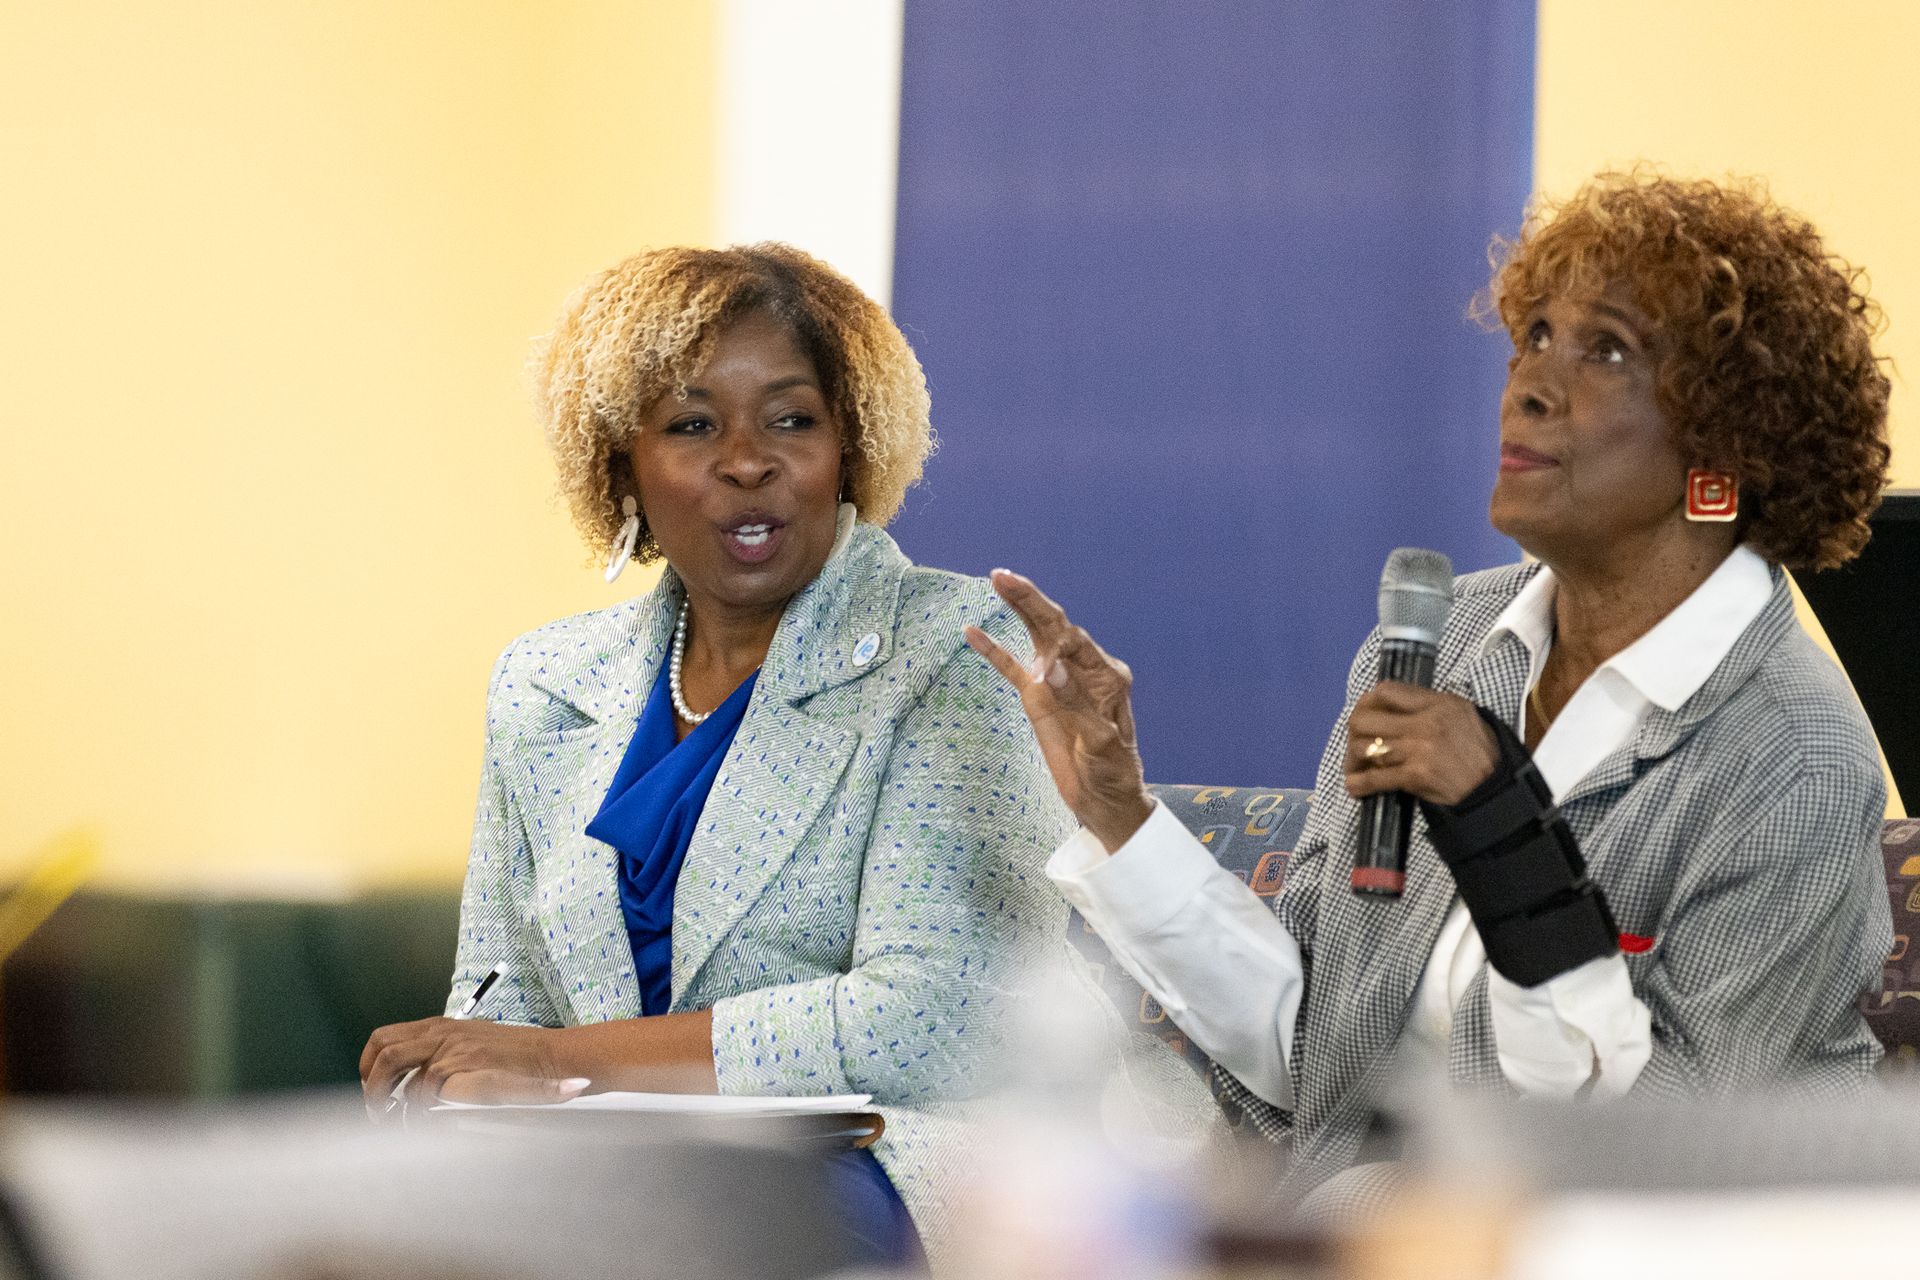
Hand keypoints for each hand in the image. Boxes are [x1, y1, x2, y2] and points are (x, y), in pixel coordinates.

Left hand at [358, 1017, 587, 1113]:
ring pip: (395, 1066)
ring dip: (384, 1096)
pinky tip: (419, 1123)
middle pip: (383, 1050)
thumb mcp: (475, 1047)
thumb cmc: (518, 1059)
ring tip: (391, 1119)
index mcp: (441, 1027)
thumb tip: (412, 1080)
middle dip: (372, 1085)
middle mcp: (442, 1033)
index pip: (385, 1038)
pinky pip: (422, 1091)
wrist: (555, 1059)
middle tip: (377, 1111)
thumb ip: (445, 1054)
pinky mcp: (463, 1067)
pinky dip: (413, 1110)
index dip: (369, 1066)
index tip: (373, 1090)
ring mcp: (451, 1049)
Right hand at [965, 569, 1152, 851]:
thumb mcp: (1101, 744)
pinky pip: (1013, 668)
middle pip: (1054, 626)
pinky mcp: (1038, 698)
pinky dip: (995, 651)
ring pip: (1035, 637)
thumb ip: (1077, 705)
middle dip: (1030, 600)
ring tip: (997, 580)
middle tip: (1004, 576)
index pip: (1076, 643)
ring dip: (1017, 609)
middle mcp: (1082, 669)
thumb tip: (1048, 667)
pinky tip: (973, 631)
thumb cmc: (1113, 772)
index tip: (1038, 671)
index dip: (1054, 642)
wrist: (1103, 799)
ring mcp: (1058, 680)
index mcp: (1105, 675)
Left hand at [1342, 682, 1499, 807]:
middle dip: (1355, 732)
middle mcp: (1426, 723)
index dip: (1367, 702)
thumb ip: (1429, 705)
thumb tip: (1393, 704)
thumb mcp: (1463, 714)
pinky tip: (1356, 786)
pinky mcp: (1415, 775)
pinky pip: (1374, 777)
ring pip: (1365, 747)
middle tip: (1357, 744)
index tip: (1365, 713)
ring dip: (1354, 760)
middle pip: (1365, 719)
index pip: (1386, 691)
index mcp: (1438, 703)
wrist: (1495, 789)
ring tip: (1356, 767)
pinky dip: (1359, 783)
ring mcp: (1419, 749)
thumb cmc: (1480, 753)